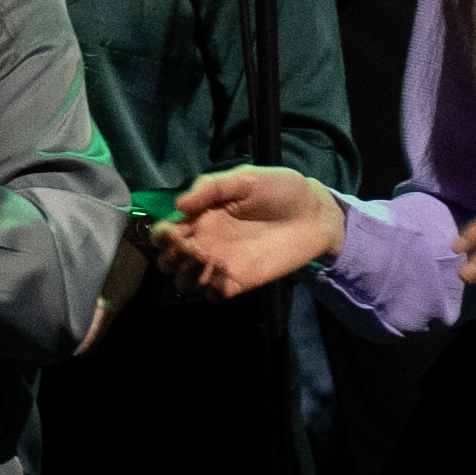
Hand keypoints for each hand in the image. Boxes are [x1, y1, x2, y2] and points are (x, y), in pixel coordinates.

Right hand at [155, 167, 343, 297]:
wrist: (315, 213)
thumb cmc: (280, 190)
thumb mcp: (245, 178)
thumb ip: (210, 187)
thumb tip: (179, 204)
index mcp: (199, 218)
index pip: (162, 234)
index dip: (160, 236)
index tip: (173, 231)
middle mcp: (204, 243)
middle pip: (166, 262)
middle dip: (168, 258)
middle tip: (189, 247)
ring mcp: (221, 265)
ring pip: (184, 284)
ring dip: (185, 276)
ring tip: (204, 261)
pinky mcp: (240, 282)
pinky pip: (212, 296)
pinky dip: (209, 290)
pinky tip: (222, 274)